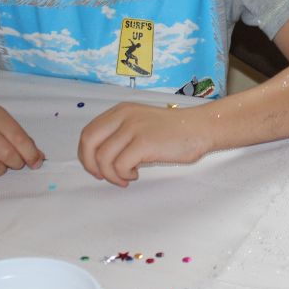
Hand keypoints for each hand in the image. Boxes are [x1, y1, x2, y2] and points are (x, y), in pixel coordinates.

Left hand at [78, 102, 212, 186]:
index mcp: (121, 111)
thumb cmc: (174, 131)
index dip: (86, 154)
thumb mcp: (141, 124)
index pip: (89, 132)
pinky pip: (119, 166)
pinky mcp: (144, 142)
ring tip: (126, 177)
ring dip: (111, 174)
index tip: (96, 168)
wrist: (201, 128)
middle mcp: (123, 116)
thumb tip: (100, 159)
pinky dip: (124, 175)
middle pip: (88, 142)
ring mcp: (133, 128)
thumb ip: (121, 134)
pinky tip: (136, 175)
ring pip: (103, 158)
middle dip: (91, 165)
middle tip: (104, 177)